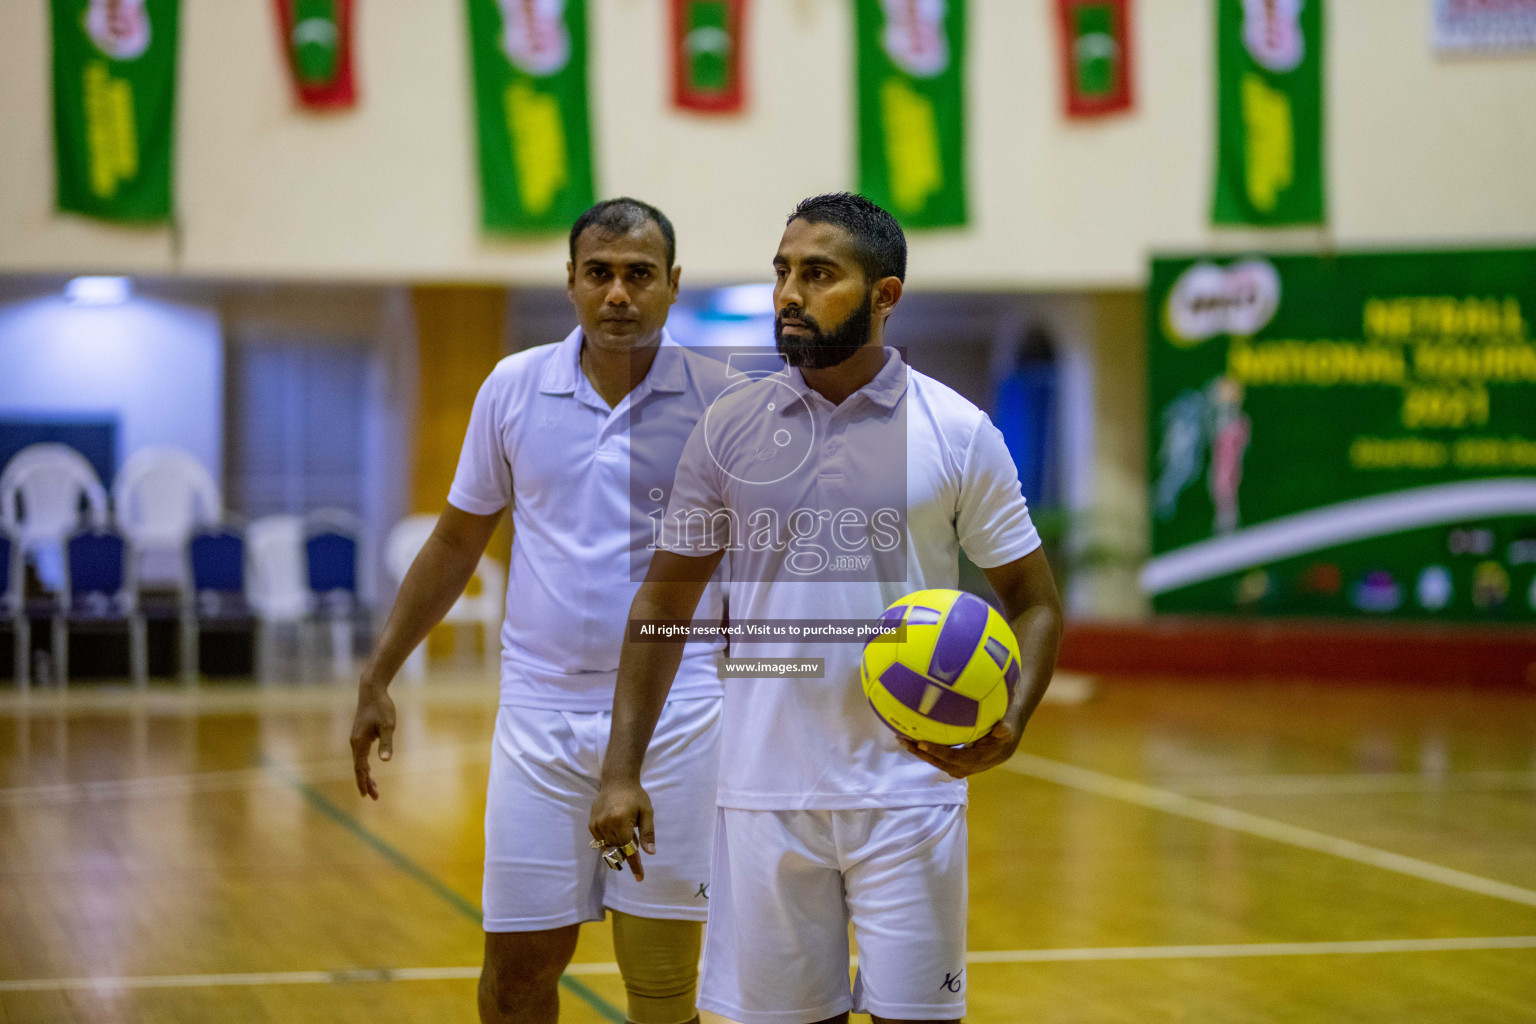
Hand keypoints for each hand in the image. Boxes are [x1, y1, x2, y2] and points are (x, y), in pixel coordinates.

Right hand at [349, 679, 395, 799]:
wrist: (372, 691)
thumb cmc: (381, 707)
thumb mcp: (388, 725)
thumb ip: (386, 743)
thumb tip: (385, 761)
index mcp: (359, 742)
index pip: (360, 767)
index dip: (363, 781)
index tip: (367, 794)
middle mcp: (355, 742)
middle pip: (359, 767)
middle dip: (365, 782)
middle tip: (373, 796)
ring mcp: (356, 739)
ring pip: (359, 762)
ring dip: (365, 775)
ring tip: (373, 787)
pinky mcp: (360, 735)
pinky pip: (361, 755)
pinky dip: (365, 765)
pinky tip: (370, 769)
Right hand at [588, 779, 654, 879]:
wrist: (616, 781)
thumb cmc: (635, 796)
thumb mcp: (646, 812)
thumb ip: (647, 833)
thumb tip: (650, 853)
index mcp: (621, 821)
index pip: (628, 849)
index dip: (635, 865)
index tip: (640, 878)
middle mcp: (606, 825)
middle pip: (618, 850)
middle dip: (628, 855)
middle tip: (636, 850)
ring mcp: (596, 825)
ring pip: (608, 848)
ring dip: (619, 849)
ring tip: (626, 835)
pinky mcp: (592, 824)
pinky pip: (601, 842)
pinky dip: (610, 843)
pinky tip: (616, 834)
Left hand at [899, 721, 1019, 778]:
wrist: (1005, 744)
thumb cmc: (1005, 733)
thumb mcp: (1008, 730)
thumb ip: (1005, 729)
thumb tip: (1001, 728)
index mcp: (975, 761)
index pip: (952, 757)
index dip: (936, 751)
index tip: (920, 742)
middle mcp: (964, 768)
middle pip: (937, 761)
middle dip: (919, 752)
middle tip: (902, 739)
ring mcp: (958, 767)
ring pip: (934, 761)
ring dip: (918, 752)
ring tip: (902, 739)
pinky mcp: (954, 763)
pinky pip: (936, 758)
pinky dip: (924, 750)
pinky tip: (912, 738)